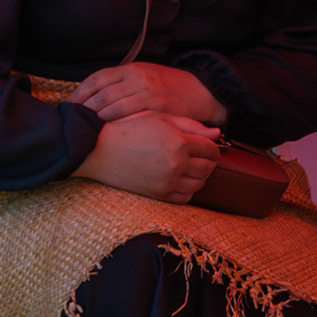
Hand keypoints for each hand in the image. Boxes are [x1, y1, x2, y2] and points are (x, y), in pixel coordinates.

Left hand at [71, 61, 220, 123]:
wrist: (199, 91)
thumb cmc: (166, 86)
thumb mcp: (143, 75)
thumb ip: (120, 82)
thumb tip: (89, 95)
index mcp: (131, 68)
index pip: (97, 79)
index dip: (79, 94)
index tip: (67, 106)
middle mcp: (138, 78)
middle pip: (101, 94)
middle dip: (83, 110)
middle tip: (71, 122)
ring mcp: (149, 94)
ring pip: (112, 107)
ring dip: (95, 120)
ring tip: (85, 130)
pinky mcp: (158, 110)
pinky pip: (129, 118)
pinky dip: (115, 125)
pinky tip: (107, 133)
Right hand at [81, 111, 223, 202]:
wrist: (98, 149)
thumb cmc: (129, 127)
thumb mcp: (160, 118)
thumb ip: (191, 125)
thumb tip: (217, 134)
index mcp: (179, 142)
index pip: (211, 149)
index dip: (211, 146)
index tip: (204, 144)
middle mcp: (176, 164)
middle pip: (208, 168)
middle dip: (207, 161)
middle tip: (198, 155)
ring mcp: (167, 182)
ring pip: (199, 184)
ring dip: (199, 175)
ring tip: (189, 167)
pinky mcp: (157, 194)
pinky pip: (184, 197)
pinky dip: (187, 189)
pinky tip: (180, 179)